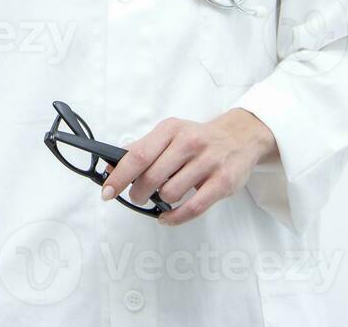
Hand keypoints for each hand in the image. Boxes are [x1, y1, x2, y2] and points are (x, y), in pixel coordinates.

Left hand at [100, 110, 276, 225]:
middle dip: (138, 192)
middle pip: (152, 176)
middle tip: (136, 197)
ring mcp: (208, 163)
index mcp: (171, 130)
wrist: (240, 137)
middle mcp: (189, 143)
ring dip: (159, 201)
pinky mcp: (223, 182)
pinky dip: (175, 217)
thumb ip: (142, 149)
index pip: (138, 155)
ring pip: (171, 192)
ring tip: (160, 197)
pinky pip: (193, 207)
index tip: (107, 191)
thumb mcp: (169, 134)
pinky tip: (167, 216)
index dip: (119, 175)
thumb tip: (111, 166)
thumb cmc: (197, 139)